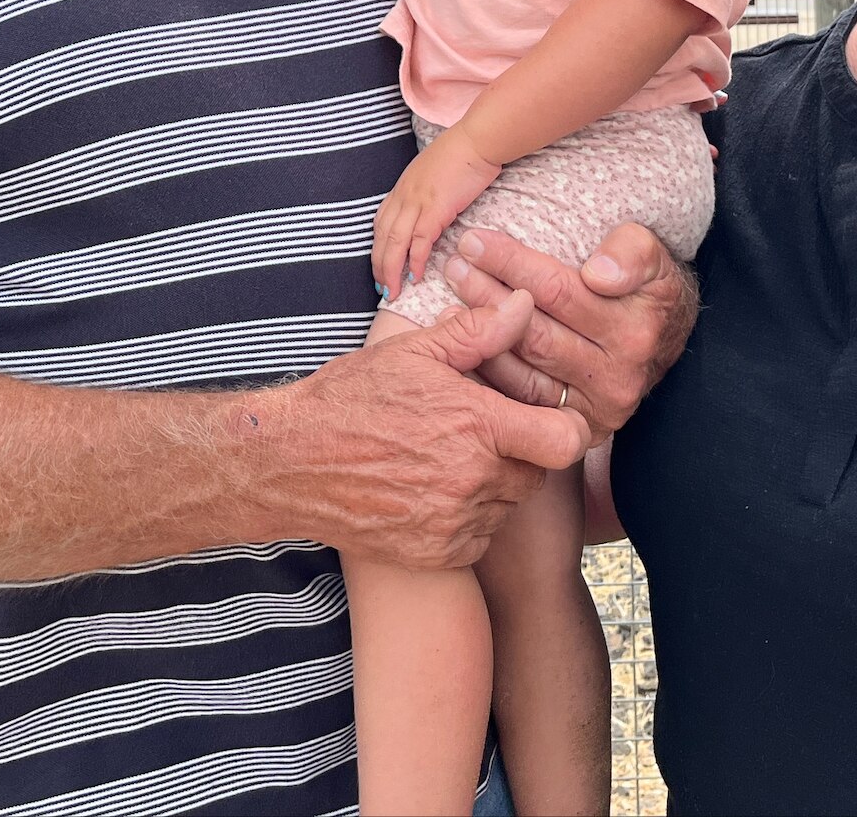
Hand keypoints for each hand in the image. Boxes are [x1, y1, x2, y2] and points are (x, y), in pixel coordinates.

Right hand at [260, 290, 590, 570]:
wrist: (290, 463)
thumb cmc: (350, 399)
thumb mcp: (413, 352)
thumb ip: (478, 331)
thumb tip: (525, 303)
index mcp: (476, 425)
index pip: (566, 440)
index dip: (566, 428)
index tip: (548, 418)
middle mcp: (473, 479)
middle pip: (538, 472)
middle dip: (522, 450)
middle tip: (481, 430)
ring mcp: (455, 522)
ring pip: (508, 503)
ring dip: (493, 483)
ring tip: (448, 456)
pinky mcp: (439, 553)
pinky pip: (480, 535)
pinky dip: (468, 516)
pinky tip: (433, 488)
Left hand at [371, 124, 501, 303]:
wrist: (477, 140)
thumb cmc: (463, 154)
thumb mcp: (434, 174)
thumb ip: (425, 192)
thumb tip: (429, 210)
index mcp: (402, 187)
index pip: (380, 223)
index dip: (377, 248)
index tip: (379, 267)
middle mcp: (404, 195)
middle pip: (381, 236)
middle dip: (378, 266)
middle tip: (382, 289)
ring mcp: (417, 201)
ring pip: (394, 242)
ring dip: (390, 270)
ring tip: (392, 292)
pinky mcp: (435, 208)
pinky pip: (419, 241)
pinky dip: (415, 261)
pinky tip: (416, 277)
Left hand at [445, 223, 697, 442]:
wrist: (666, 337)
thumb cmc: (645, 285)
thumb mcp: (652, 256)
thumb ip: (632, 253)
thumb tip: (599, 274)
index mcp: (635, 331)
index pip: (559, 292)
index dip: (512, 263)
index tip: (474, 240)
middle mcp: (618, 376)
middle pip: (534, 331)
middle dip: (486, 295)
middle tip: (452, 265)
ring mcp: (597, 408)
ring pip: (524, 369)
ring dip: (480, 334)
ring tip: (449, 300)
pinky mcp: (579, 428)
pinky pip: (522, 400)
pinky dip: (489, 372)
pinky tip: (463, 344)